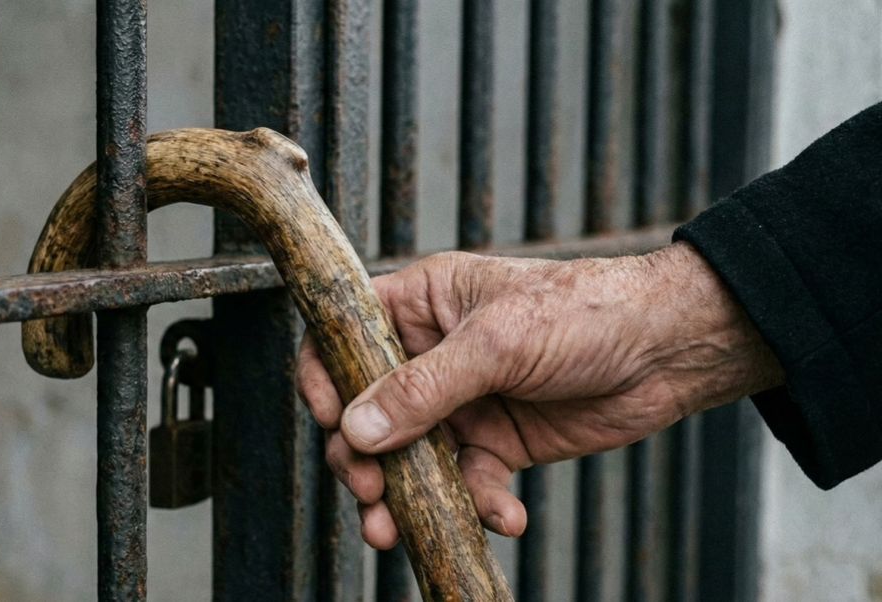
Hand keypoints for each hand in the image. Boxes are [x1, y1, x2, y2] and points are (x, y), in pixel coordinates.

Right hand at [296, 242, 782, 548]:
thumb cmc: (586, 312)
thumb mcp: (497, 343)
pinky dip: (479, 507)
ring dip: (405, 498)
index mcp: (420, 304)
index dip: (323, 379)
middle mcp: (431, 353)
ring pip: (409, 458)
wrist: (669, 350)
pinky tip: (505, 517)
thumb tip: (355, 430)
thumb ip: (422, 389)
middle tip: (369, 493)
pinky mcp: (498, 442)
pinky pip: (467, 484)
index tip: (329, 421)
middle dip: (361, 459)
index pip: (342, 337)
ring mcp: (463, 402)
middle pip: (366, 411)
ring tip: (400, 532)